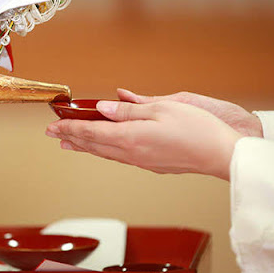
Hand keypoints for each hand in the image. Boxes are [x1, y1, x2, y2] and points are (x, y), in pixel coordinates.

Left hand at [46, 90, 242, 180]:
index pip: (91, 131)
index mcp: (130, 137)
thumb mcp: (161, 109)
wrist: (220, 154)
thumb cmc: (196, 128)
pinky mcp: (151, 164)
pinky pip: (118, 157)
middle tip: (53, 134)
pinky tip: (103, 149)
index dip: (70, 127)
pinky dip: (103, 151)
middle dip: (71, 137)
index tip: (53, 124)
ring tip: (70, 143)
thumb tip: (103, 108)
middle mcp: (131, 153)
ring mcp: (141, 161)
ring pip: (104, 153)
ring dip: (85, 146)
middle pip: (94, 145)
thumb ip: (129, 110)